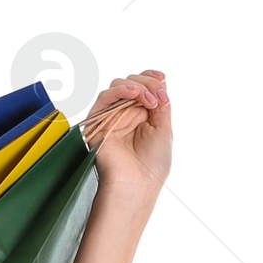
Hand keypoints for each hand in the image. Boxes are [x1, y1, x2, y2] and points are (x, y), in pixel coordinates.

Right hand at [85, 69, 171, 197]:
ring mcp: (112, 117)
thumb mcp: (164, 129)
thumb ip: (161, 104)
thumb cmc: (151, 166)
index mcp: (142, 116)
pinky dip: (121, 90)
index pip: (143, 87)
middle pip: (132, 82)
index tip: (162, 78)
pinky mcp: (98, 122)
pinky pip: (105, 97)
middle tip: (158, 99)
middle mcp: (126, 115)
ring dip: (137, 87)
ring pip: (119, 85)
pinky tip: (134, 94)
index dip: (151, 78)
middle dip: (148, 84)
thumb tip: (161, 82)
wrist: (136, 184)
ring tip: (149, 102)